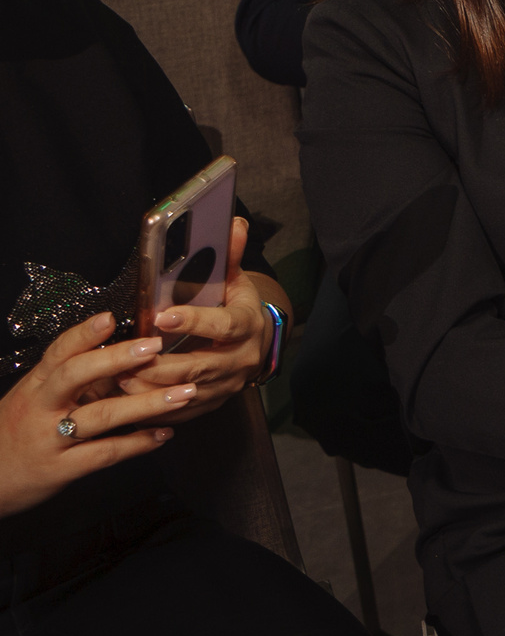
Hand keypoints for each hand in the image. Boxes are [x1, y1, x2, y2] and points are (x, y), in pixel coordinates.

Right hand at [0, 315, 186, 517]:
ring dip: (147, 403)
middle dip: (118, 359)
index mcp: (35, 386)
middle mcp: (41, 408)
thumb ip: (69, 380)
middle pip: (77, 375)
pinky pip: (105, 453)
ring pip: (101, 416)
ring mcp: (50, 439)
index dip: (84, 334)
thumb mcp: (32, 400)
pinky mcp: (61, 469)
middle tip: (156, 347)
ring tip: (184, 393)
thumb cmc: (16, 433)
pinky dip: (138, 443)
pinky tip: (164, 434)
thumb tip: (117, 353)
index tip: (111, 317)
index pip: (58, 353)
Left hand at [118, 219, 270, 418]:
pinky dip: (153, 408)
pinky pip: (180, 412)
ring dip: (150, 389)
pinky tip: (128, 400)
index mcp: (247, 326)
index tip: (161, 316)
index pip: (222, 325)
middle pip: (199, 366)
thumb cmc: (236, 309)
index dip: (193, 321)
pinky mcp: (210, 404)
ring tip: (118, 379)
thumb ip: (229, 257)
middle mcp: (240, 360)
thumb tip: (233, 223)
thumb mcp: (235, 282)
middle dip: (159, 365)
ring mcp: (226, 386)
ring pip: (185, 393)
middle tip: (125, 358)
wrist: (255, 345)